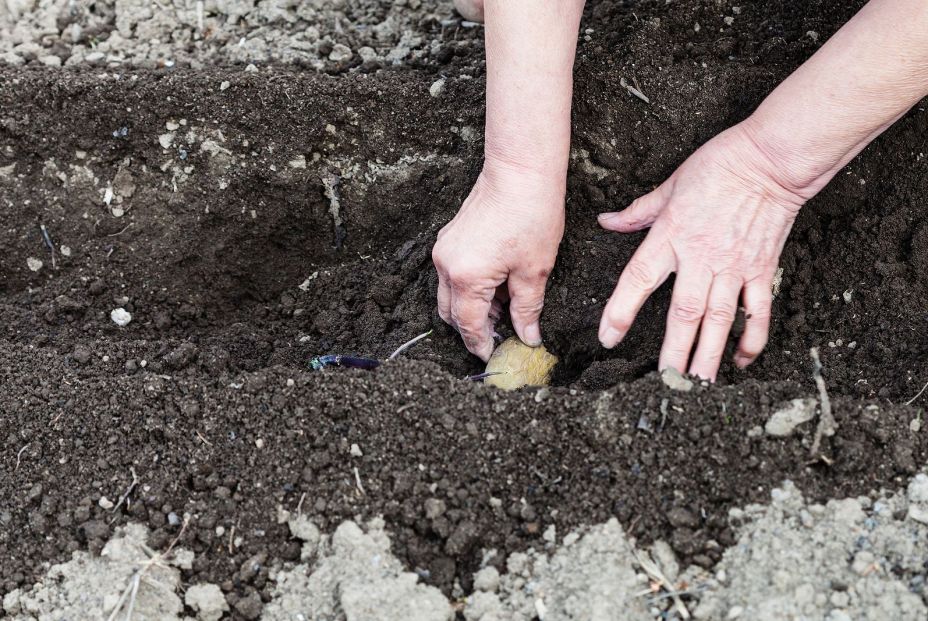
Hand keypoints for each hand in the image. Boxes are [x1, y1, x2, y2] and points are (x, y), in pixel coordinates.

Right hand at [433, 160, 564, 360]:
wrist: (520, 171)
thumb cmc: (531, 215)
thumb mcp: (534, 271)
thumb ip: (527, 309)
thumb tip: (528, 336)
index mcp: (466, 277)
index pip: (468, 325)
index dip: (482, 345)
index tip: (494, 357)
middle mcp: (447, 265)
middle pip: (451, 314)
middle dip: (474, 329)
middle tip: (501, 337)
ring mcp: (444, 250)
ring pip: (450, 295)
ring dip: (472, 308)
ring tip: (506, 308)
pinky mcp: (448, 238)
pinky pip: (452, 275)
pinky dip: (470, 288)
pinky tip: (497, 285)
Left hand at [597, 121, 809, 380]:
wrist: (772, 159)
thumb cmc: (719, 166)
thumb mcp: (671, 184)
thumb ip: (639, 211)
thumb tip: (607, 221)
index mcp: (672, 234)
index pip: (639, 278)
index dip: (621, 310)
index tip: (609, 338)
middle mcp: (701, 256)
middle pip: (683, 312)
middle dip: (673, 352)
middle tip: (663, 384)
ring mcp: (733, 266)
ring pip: (718, 319)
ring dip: (708, 355)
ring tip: (698, 386)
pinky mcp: (761, 269)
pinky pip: (757, 310)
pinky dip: (751, 337)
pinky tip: (742, 361)